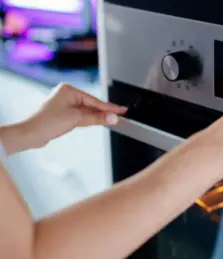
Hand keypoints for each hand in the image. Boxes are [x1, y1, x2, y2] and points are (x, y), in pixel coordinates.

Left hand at [1, 83, 126, 153]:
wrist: (31, 134)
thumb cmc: (46, 122)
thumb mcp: (76, 119)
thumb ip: (96, 118)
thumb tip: (112, 118)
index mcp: (69, 90)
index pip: (95, 100)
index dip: (109, 107)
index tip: (121, 110)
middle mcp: (66, 94)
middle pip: (91, 105)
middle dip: (104, 112)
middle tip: (119, 117)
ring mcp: (65, 104)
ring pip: (87, 111)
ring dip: (96, 117)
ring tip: (111, 120)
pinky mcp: (63, 113)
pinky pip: (81, 115)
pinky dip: (88, 119)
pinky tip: (96, 122)